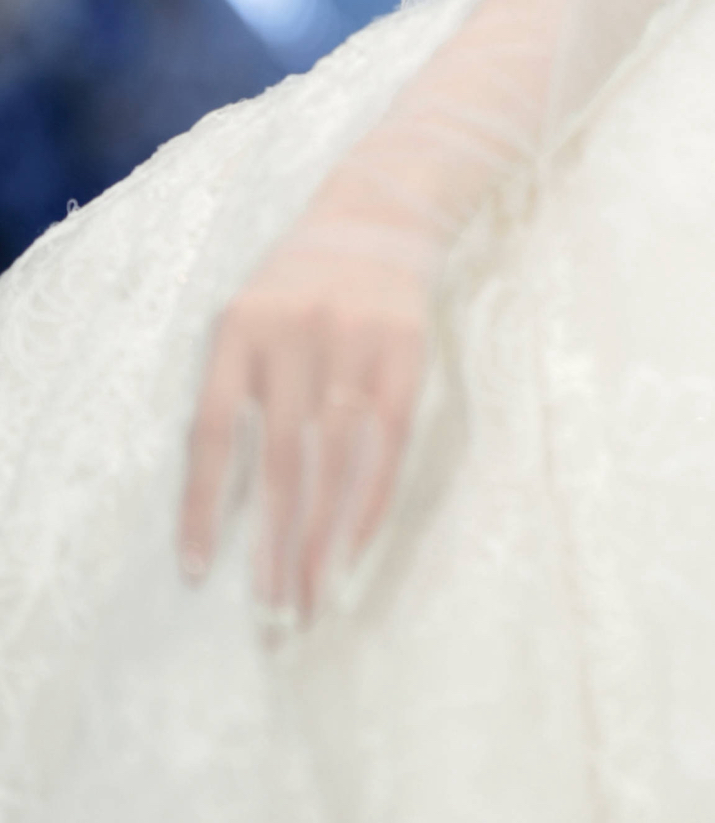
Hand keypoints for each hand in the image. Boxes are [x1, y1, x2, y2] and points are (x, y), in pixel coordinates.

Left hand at [177, 228, 431, 623]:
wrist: (381, 208)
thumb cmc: (302, 283)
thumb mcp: (251, 317)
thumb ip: (237, 389)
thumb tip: (226, 505)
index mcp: (240, 326)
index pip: (213, 431)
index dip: (204, 506)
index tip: (199, 573)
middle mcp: (296, 331)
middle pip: (282, 458)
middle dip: (276, 543)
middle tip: (272, 613)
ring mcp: (357, 339)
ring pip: (337, 459)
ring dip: (325, 537)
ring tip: (315, 597)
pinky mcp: (406, 349)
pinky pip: (388, 442)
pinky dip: (373, 499)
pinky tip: (357, 545)